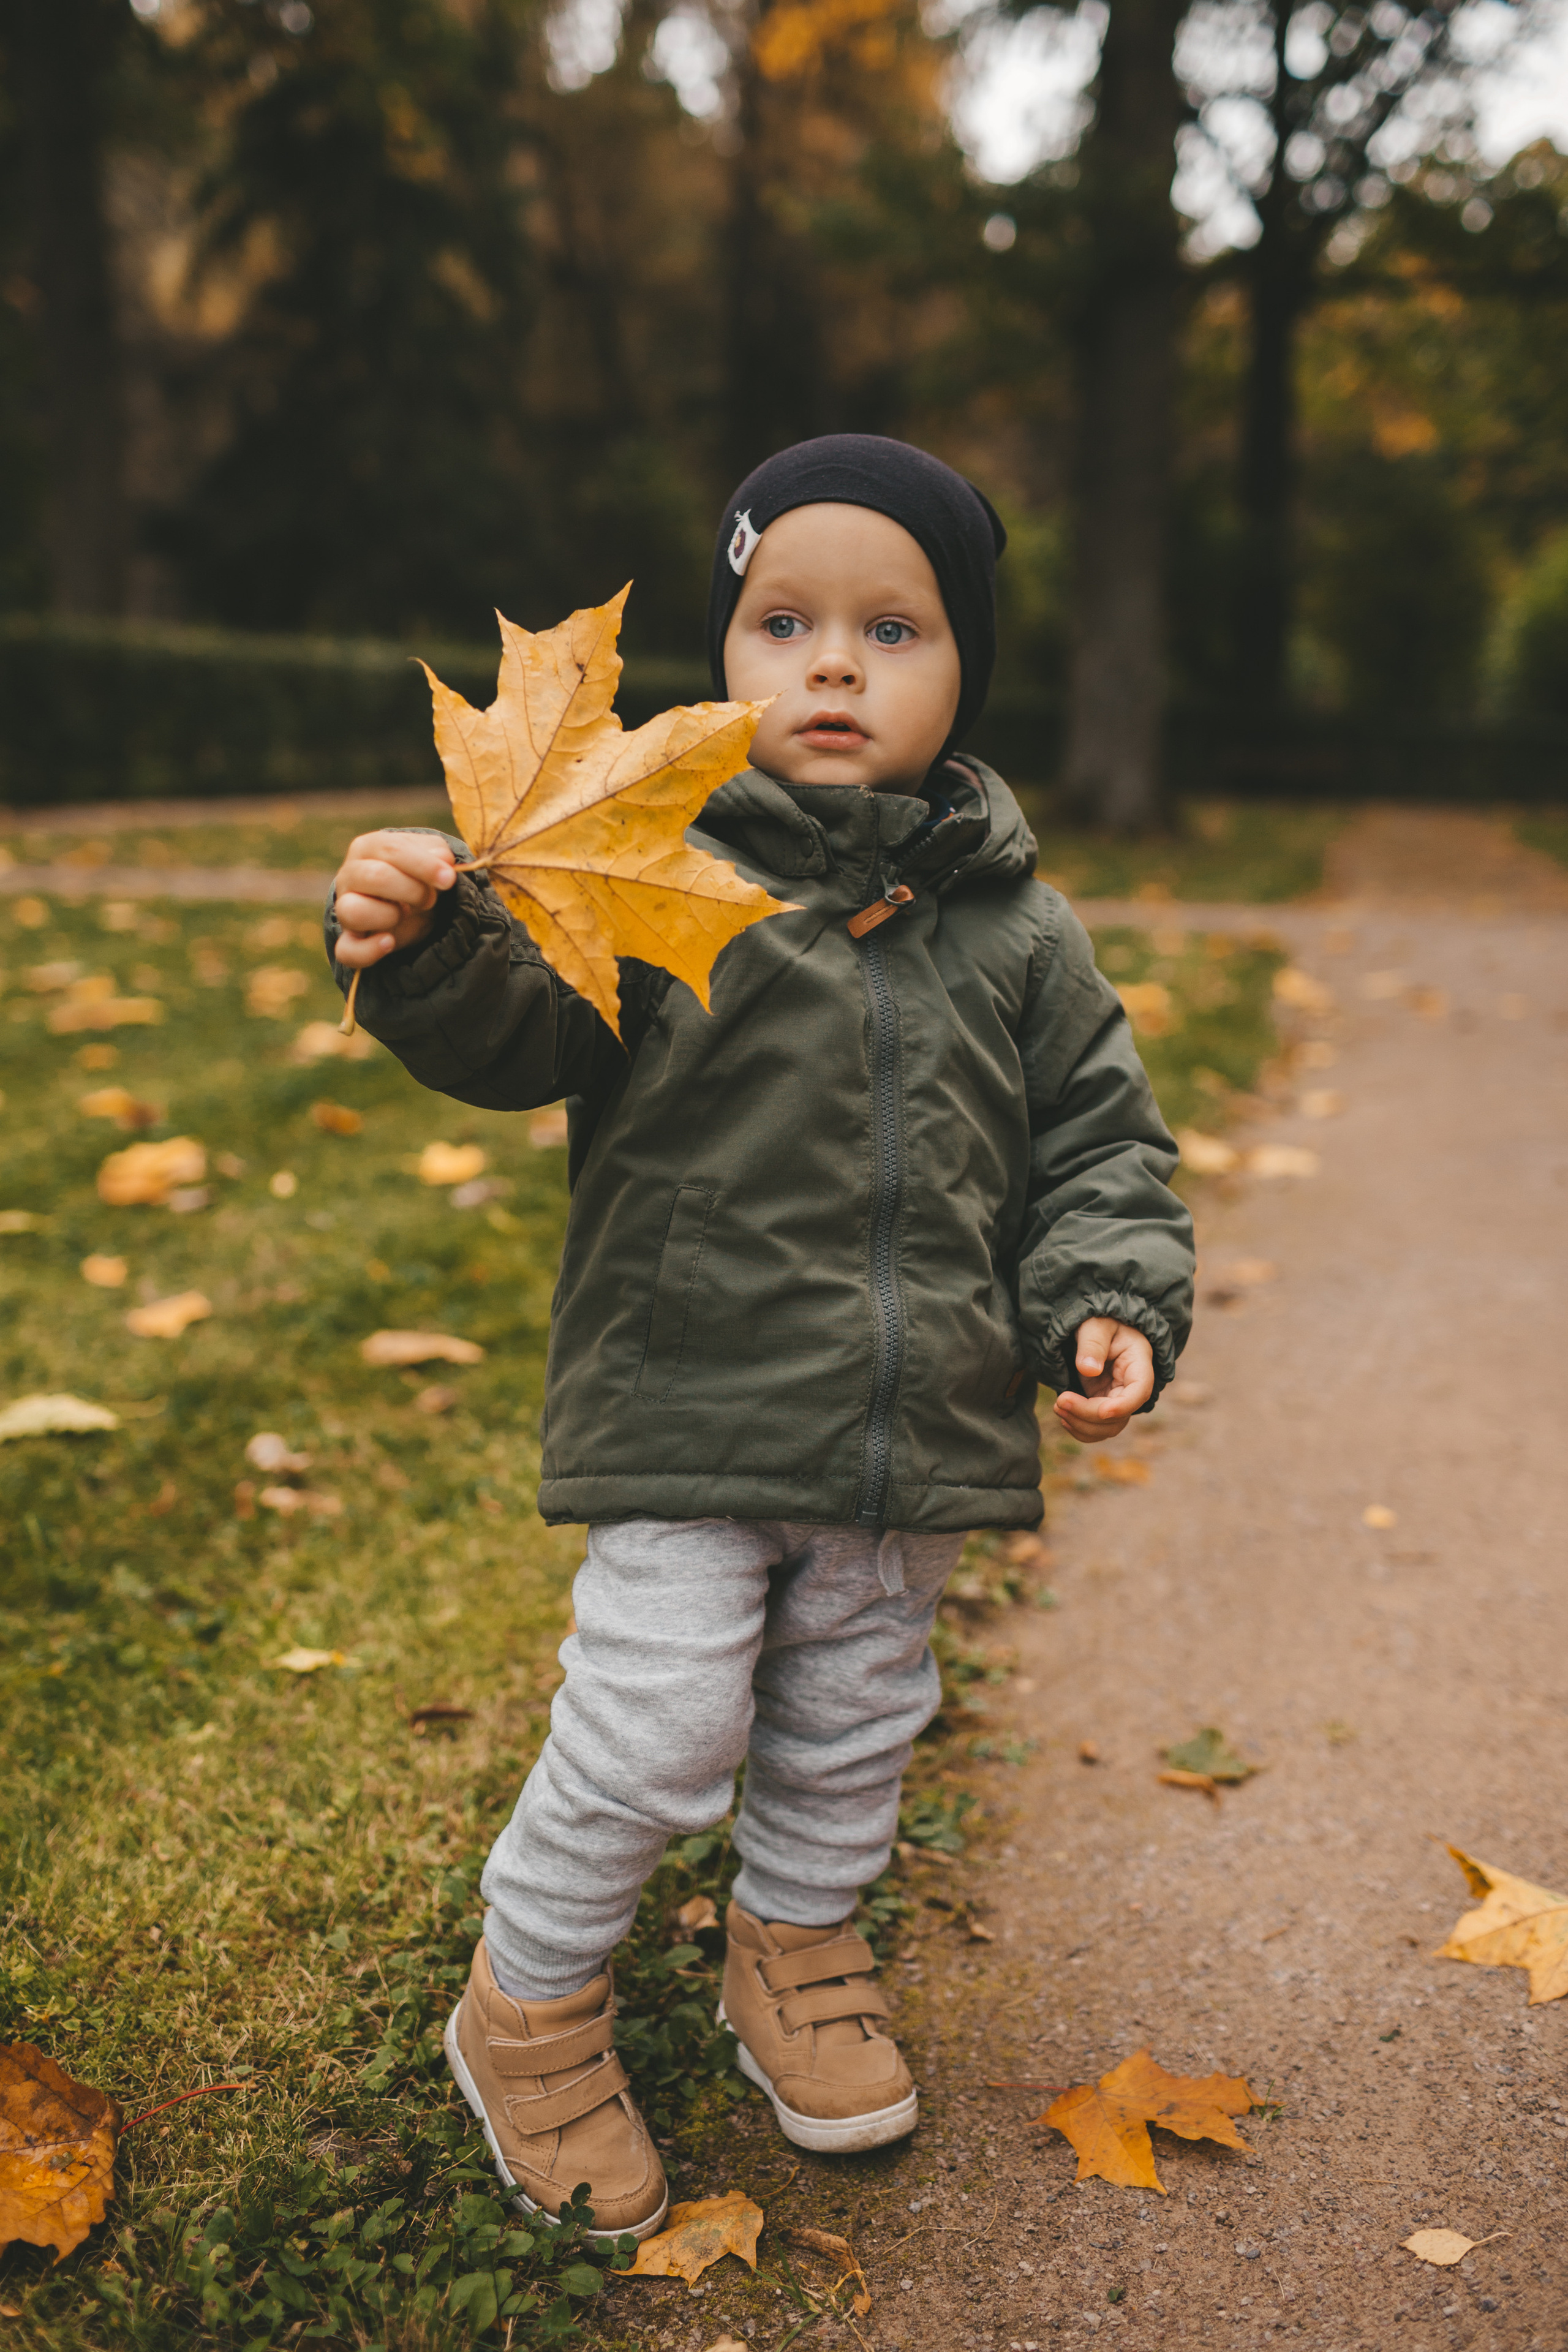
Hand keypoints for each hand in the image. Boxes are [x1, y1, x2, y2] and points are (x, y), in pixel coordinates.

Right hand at [332, 830, 457, 967]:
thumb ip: (438, 853)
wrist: (412, 906)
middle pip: (375, 876)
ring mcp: (344, 908)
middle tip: (429, 899)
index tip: (448, 879)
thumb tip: (444, 859)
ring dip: (389, 915)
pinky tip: (389, 942)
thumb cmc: (418, 875)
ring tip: (405, 914)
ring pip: (353, 911)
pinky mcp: (348, 940)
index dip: (424, 865)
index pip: (391, 850)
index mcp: (368, 847)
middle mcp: (350, 875)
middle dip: (413, 890)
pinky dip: (368, 951)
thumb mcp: (432, 857)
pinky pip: (346, 950)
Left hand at [1052, 1316, 1153, 1444]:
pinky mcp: (1103, 1404)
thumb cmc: (1099, 1321)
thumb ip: (1093, 1343)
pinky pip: (1098, 1427)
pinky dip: (1081, 1428)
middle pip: (1120, 1415)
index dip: (1123, 1406)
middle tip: (1060, 1402)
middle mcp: (1132, 1386)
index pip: (1140, 1391)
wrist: (1095, 1328)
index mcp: (1138, 1363)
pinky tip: (1064, 1417)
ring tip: (1058, 1408)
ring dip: (1082, 1425)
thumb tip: (1088, 1369)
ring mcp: (1118, 1398)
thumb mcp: (1096, 1324)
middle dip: (1089, 1415)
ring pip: (1108, 1427)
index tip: (1102, 1411)